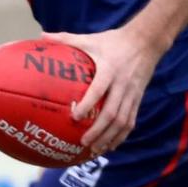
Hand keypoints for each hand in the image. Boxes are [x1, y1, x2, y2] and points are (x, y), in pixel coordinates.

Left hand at [42, 26, 158, 155]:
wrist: (145, 42)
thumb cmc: (113, 41)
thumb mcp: (90, 38)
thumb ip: (66, 38)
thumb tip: (42, 36)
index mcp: (109, 69)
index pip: (98, 90)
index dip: (88, 104)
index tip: (75, 116)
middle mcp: (122, 84)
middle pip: (112, 112)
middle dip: (98, 130)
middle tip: (84, 142)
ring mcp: (131, 93)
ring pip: (123, 121)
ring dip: (110, 137)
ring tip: (96, 150)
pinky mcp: (138, 99)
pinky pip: (131, 120)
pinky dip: (122, 135)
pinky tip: (112, 145)